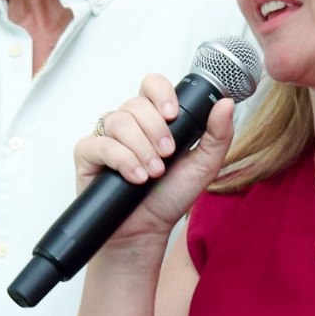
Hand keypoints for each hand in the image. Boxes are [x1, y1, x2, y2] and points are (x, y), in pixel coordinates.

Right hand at [75, 75, 236, 244]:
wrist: (146, 230)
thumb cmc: (170, 197)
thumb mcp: (204, 166)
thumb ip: (218, 135)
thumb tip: (225, 103)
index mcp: (154, 118)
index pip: (152, 85)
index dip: (161, 93)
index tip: (173, 114)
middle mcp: (129, 124)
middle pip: (136, 104)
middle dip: (156, 129)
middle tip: (167, 155)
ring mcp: (107, 137)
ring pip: (119, 121)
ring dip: (141, 148)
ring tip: (153, 172)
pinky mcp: (89, 154)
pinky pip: (100, 144)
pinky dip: (122, 160)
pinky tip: (136, 177)